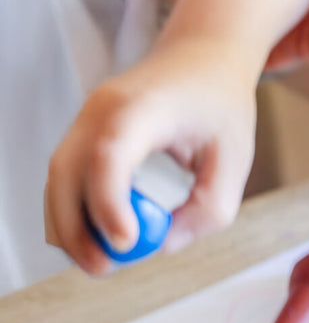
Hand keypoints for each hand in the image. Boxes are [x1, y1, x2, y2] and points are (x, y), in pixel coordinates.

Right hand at [44, 36, 255, 274]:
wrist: (204, 54)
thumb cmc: (221, 103)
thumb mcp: (236, 155)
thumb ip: (209, 207)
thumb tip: (163, 245)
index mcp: (148, 104)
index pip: (111, 153)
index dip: (109, 202)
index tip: (126, 243)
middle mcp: (106, 106)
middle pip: (69, 172)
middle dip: (79, 230)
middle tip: (107, 268)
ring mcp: (87, 115)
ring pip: (58, 179)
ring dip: (71, 225)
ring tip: (107, 257)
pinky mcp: (83, 128)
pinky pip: (65, 176)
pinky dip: (74, 209)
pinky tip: (102, 233)